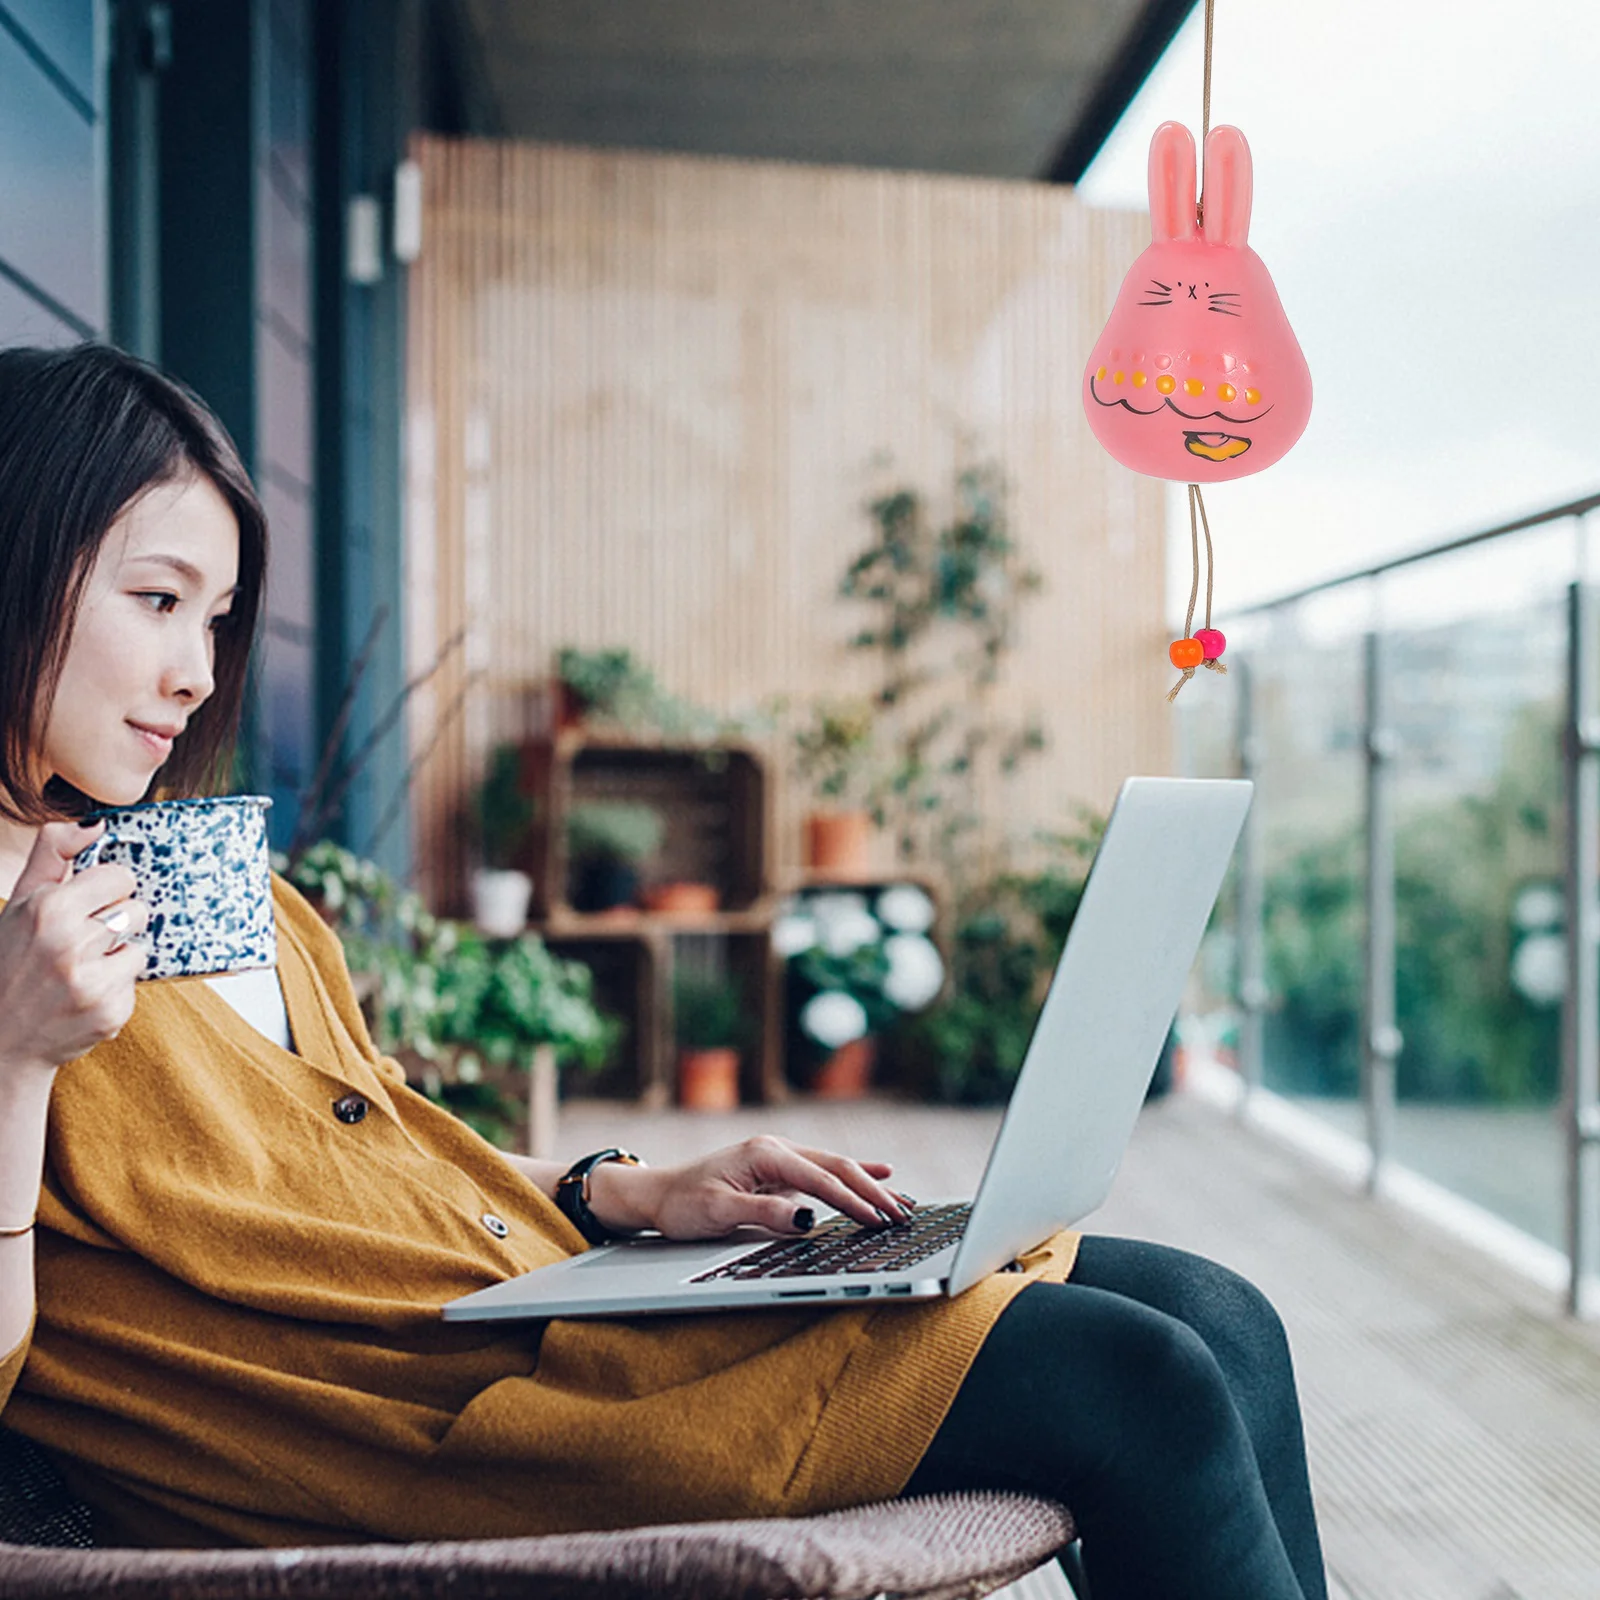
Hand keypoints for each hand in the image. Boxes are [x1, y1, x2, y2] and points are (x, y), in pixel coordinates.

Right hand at [0, 823, 148, 1081]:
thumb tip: (94, 824)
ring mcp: (92, 981)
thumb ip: (52, 855)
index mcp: (48, 909)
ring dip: (117, 958)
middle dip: (115, 923)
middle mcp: (70, 944)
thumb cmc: (9, 962)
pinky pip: (136, 983)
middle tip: (80, 943)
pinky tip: (82, 997)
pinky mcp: (110, 1011)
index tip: (88, 904)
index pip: (120, 877)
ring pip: (140, 947)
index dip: (107, 890)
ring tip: (79, 971)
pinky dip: (114, 989)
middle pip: (137, 910)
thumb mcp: (20, 902)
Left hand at [588, 1135, 913, 1240]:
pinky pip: (824, 1173)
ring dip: (869, 1184)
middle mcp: (777, 1150)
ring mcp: (780, 1159)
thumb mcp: (719, 1212)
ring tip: (902, 1200)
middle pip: (836, 1167)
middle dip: (872, 1190)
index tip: (878, 1220)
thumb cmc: (683, 1204)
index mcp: (765, 1153)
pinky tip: (881, 1173)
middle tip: (903, 1214)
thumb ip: (764, 1214)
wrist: (658, 1194)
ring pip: (835, 1168)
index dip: (853, 1201)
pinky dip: (853, 1177)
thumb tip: (808, 1218)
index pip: (821, 1179)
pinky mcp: (780, 1173)